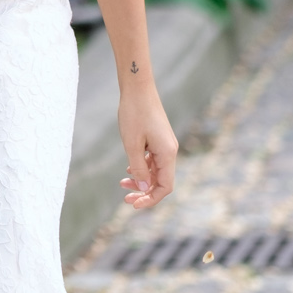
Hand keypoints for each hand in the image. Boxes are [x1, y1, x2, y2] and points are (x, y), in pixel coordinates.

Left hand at [117, 87, 177, 209]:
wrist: (137, 88)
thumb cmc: (133, 113)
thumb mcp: (132, 144)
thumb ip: (139, 168)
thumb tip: (143, 188)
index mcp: (168, 154)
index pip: (165, 186)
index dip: (151, 198)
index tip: (133, 204)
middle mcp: (170, 151)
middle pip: (161, 181)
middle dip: (145, 192)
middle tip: (126, 199)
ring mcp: (165, 145)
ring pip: (156, 171)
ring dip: (142, 180)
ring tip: (122, 184)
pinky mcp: (158, 139)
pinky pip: (153, 160)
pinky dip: (142, 168)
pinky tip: (129, 170)